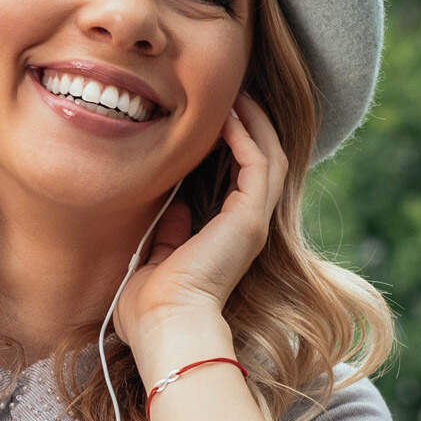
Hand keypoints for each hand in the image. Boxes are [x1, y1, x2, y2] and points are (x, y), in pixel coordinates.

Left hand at [113, 92, 287, 349]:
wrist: (164, 325)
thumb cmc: (150, 307)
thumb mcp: (156, 260)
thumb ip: (169, 233)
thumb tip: (172, 207)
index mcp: (226, 240)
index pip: (240, 182)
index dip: (232, 148)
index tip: (211, 121)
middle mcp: (247, 229)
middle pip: (264, 162)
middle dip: (251, 126)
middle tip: (233, 95)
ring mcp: (253, 223)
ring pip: (269, 157)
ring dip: (254, 123)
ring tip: (236, 94)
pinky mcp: (250, 219)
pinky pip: (258, 163)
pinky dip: (245, 136)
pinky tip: (227, 116)